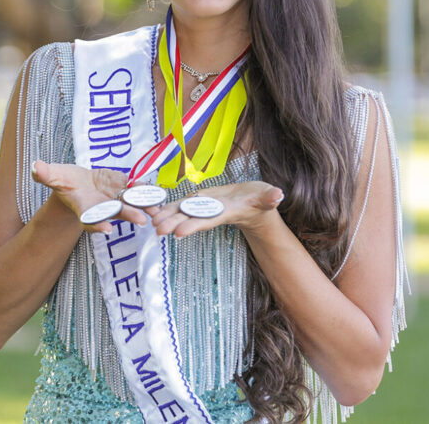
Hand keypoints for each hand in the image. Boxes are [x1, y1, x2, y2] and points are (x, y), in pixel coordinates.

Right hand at [31, 161, 147, 233]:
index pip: (90, 219)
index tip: (106, 228)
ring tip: (155, 207)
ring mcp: (116, 199)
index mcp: (85, 208)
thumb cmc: (64, 182)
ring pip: (131, 204)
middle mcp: (103, 207)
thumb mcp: (54, 177)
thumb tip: (35, 166)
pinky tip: (156, 189)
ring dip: (144, 206)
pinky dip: (146, 190)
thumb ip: (46, 174)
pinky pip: (136, 190)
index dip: (97, 224)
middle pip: (116, 214)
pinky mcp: (124, 188)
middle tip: (141, 220)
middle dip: (129, 216)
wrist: (78, 182)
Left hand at [147, 181, 283, 236]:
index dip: (194, 225)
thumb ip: (270, 197)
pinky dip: (168, 207)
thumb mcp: (268, 198)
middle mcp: (211, 212)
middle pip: (190, 219)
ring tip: (151, 221)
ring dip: (167, 216)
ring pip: (182, 213)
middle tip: (157, 230)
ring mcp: (204, 208)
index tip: (178, 234)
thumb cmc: (262, 201)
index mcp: (225, 212)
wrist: (254, 206)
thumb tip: (278, 195)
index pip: (208, 220)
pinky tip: (153, 210)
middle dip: (174, 224)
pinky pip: (181, 205)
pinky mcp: (199, 202)